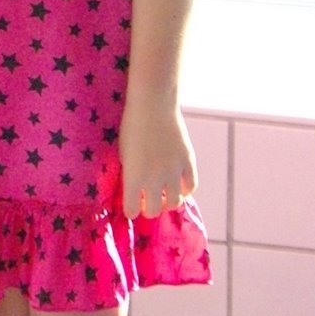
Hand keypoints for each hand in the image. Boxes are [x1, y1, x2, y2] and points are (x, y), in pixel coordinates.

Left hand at [118, 97, 196, 219]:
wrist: (152, 105)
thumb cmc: (131, 126)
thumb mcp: (124, 153)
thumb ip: (130, 174)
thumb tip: (136, 191)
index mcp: (133, 178)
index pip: (131, 210)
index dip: (130, 210)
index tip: (131, 207)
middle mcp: (153, 179)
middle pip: (153, 210)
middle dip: (148, 209)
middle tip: (147, 202)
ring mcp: (173, 172)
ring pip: (175, 202)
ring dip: (168, 202)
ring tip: (164, 195)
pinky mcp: (188, 162)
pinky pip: (191, 186)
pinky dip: (185, 190)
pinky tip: (179, 185)